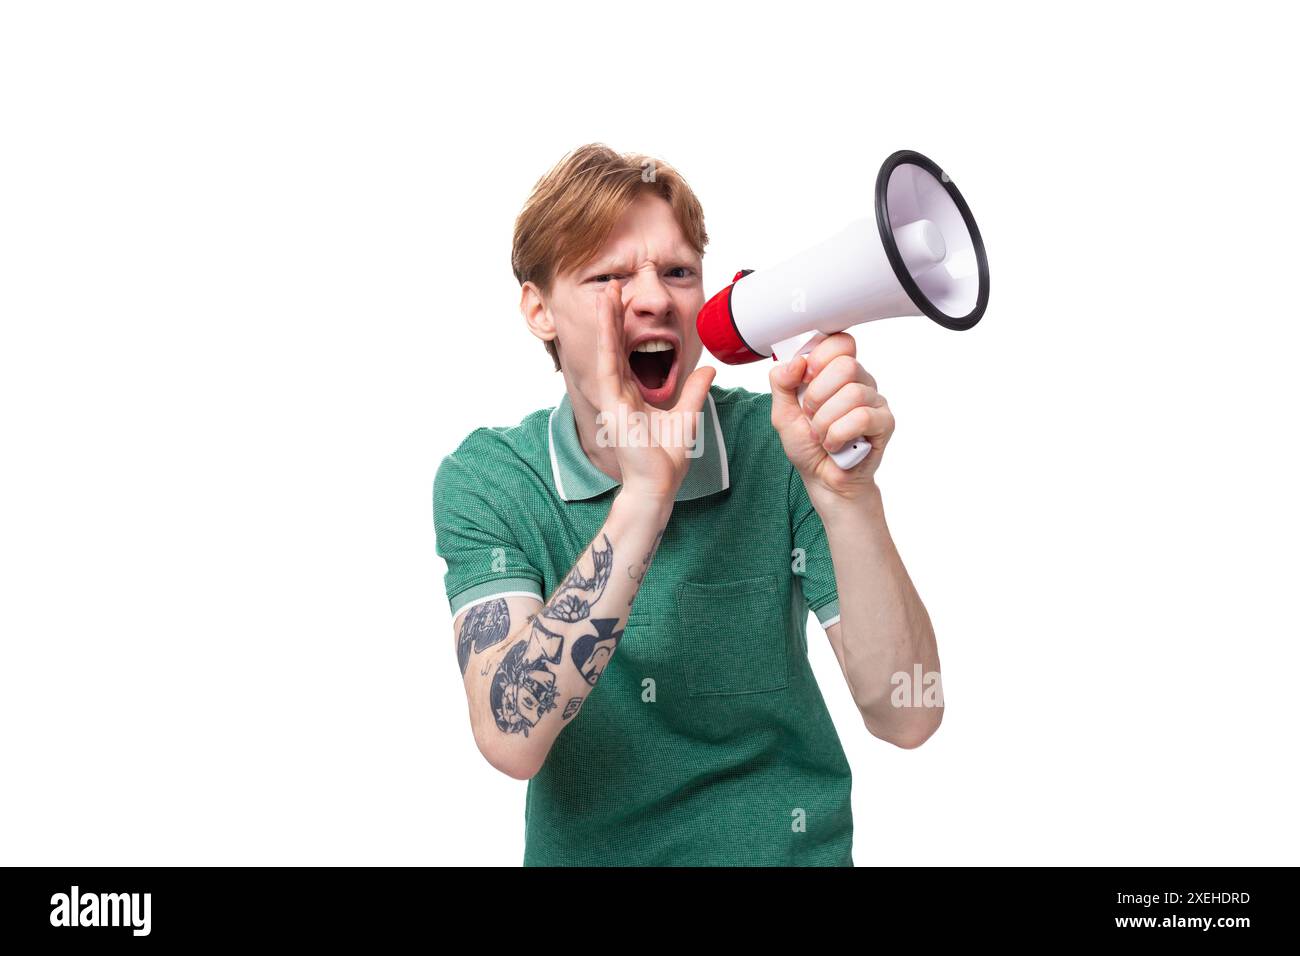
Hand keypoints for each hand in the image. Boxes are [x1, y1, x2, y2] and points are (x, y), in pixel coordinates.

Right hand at [595, 280, 715, 500]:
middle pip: (614, 346)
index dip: (626, 328)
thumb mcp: (687, 416)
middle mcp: (620, 395)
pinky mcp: (612, 405)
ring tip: (607, 292)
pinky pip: (608, 366)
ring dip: (607, 320)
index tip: (628, 304)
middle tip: (613, 286)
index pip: (627, 355)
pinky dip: (607, 340)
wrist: (658, 485)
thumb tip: (708, 371)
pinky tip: (606, 319)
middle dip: (613, 316)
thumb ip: (694, 392)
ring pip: (608, 350)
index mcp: (634, 397)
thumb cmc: (666, 460)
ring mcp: (614, 399)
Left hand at [768, 332, 893, 499]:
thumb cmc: (807, 446)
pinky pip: (862, 418)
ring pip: (852, 394)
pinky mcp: (884, 422)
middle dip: (818, 396)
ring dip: (826, 422)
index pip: (839, 341)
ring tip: (823, 435)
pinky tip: (836, 444)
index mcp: (835, 372)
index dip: (820, 356)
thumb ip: (781, 382)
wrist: (822, 479)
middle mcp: (858, 381)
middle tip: (812, 415)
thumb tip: (796, 361)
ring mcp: (874, 400)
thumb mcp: (782, 412)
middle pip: (845, 365)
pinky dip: (839, 435)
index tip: (805, 377)